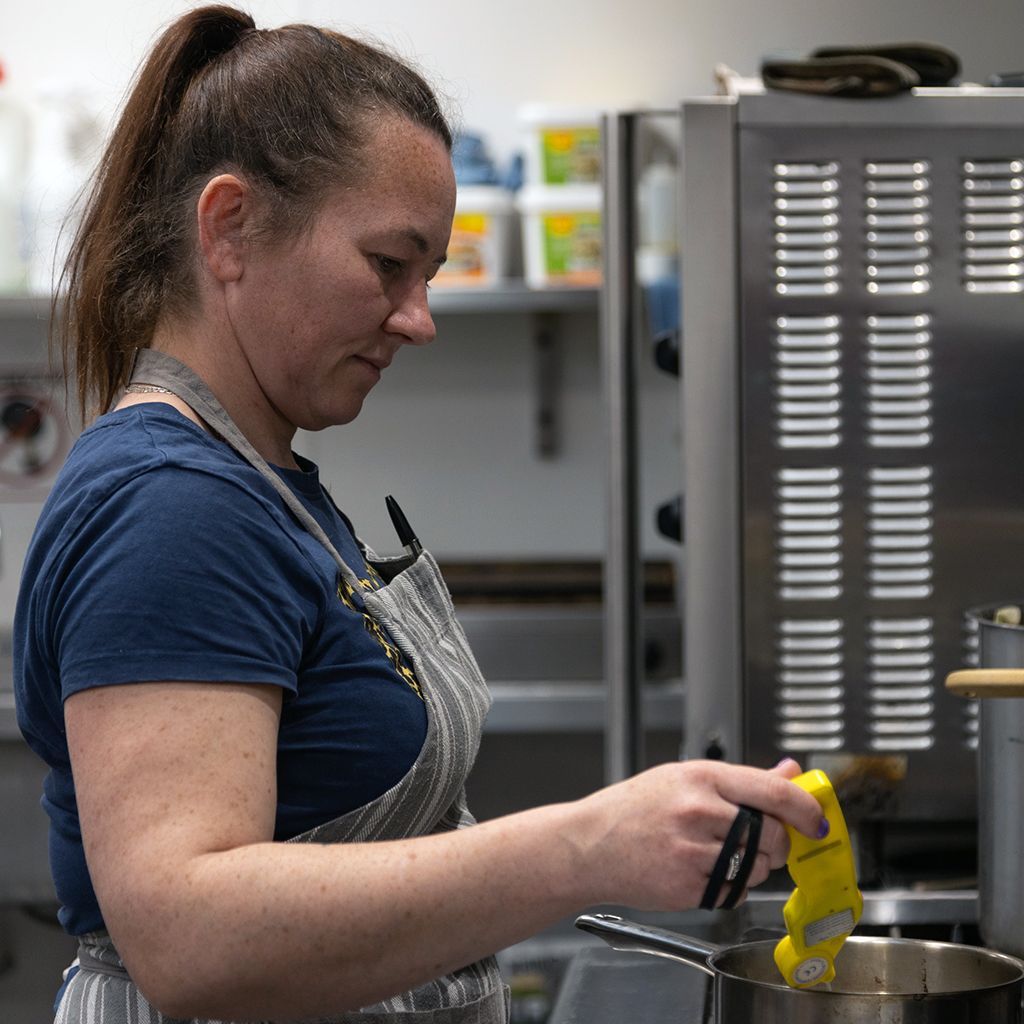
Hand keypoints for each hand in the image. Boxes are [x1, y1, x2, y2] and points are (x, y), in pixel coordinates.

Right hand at [571, 757, 826, 911]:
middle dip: (777, 844)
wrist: (589, 844)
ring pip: (756, 868)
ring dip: (753, 867)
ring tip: (719, 854)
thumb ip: (744, 779)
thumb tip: (791, 772)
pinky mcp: (687, 887)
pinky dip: (729, 886)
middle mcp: (698, 811)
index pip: (774, 793)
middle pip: (772, 836)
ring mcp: (692, 851)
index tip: (818, 822)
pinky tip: (702, 870)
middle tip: (763, 841)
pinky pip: (733, 892)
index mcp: (701, 777)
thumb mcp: (685, 778)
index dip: (806, 810)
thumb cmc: (634, 808)